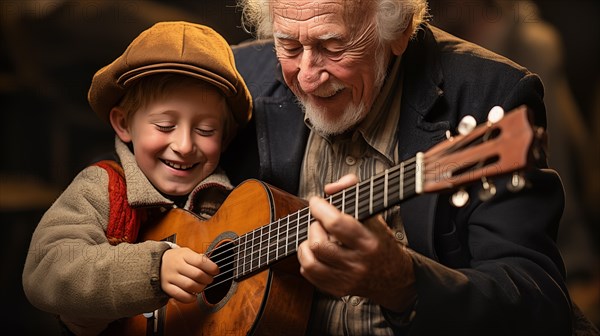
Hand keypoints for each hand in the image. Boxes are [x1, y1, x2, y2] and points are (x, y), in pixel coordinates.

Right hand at [160, 247, 218, 302]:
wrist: (156, 263)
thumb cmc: (176, 258)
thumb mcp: (186, 252)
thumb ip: (199, 258)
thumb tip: (212, 266)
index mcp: (183, 255)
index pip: (200, 261)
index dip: (211, 267)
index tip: (216, 271)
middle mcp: (176, 265)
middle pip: (197, 275)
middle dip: (208, 279)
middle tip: (210, 279)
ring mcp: (170, 277)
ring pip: (190, 286)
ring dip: (200, 288)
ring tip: (202, 286)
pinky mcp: (166, 287)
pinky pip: (180, 295)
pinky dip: (190, 298)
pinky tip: (194, 296)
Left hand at [297, 174, 416, 311]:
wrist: (394, 278)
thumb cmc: (381, 243)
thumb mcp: (374, 215)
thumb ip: (354, 191)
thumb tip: (331, 188)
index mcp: (369, 242)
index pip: (336, 223)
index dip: (320, 208)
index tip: (316, 202)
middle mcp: (357, 263)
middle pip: (319, 244)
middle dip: (314, 227)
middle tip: (320, 223)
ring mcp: (346, 279)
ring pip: (310, 262)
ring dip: (306, 245)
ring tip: (315, 238)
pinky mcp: (337, 289)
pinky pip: (309, 274)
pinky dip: (307, 260)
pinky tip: (316, 253)